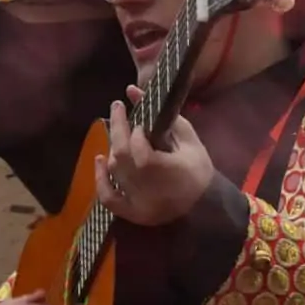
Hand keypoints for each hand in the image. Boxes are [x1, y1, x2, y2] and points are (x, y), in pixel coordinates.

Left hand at [95, 85, 214, 226]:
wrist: (204, 205)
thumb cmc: (198, 170)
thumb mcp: (189, 139)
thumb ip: (163, 115)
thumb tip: (132, 90)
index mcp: (170, 173)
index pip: (142, 152)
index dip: (136, 134)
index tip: (139, 122)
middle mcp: (151, 191)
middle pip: (122, 159)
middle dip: (117, 129)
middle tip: (117, 108)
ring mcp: (138, 205)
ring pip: (115, 172)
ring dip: (113, 150)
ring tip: (120, 134)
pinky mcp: (132, 214)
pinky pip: (107, 197)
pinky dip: (100, 178)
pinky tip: (100, 159)